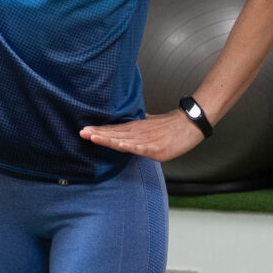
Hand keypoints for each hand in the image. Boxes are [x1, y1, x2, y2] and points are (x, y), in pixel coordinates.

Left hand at [78, 109, 202, 161]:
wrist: (191, 123)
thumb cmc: (172, 125)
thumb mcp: (151, 124)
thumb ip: (139, 126)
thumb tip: (128, 126)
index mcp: (136, 128)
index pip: (114, 130)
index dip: (100, 131)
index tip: (85, 130)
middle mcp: (139, 134)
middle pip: (115, 134)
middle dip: (98, 134)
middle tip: (82, 132)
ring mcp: (146, 141)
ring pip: (123, 140)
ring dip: (107, 139)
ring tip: (92, 137)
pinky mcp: (156, 149)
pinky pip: (140, 148)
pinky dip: (129, 146)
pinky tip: (118, 145)